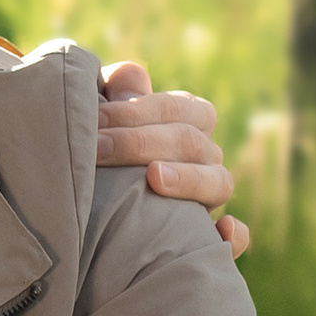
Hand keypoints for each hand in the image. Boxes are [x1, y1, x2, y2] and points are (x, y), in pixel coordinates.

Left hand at [97, 59, 248, 258]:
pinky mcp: (205, 241)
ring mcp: (209, 200)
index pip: (178, 109)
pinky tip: (220, 231)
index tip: (94, 120)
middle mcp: (204, 160)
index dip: (137, 111)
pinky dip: (234, 236)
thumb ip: (113, 98)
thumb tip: (128, 74)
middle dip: (140, 142)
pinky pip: (234, 241)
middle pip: (190, 143)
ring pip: (219, 182)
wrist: (80, 226)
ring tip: (153, 178)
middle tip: (97, 150)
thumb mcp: (99, 127)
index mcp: (187, 124)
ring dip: (188, 179)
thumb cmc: (93, 161)